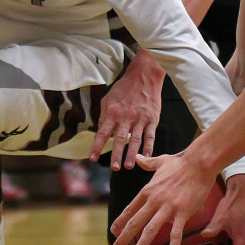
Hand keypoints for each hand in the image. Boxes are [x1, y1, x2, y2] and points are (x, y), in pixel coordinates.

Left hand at [90, 50, 164, 168]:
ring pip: (135, 140)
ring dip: (132, 154)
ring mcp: (140, 119)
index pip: (102, 133)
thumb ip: (103, 115)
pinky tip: (147, 155)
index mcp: (113, 113)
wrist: (144, 76)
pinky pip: (150, 135)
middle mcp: (125, 117)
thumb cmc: (124, 88)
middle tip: (114, 168)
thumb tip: (100, 130)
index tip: (92, 158)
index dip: (97, 146)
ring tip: (129, 166)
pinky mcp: (152, 118)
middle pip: (119, 139)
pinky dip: (148, 146)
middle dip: (116, 155)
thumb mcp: (108, 99)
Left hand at [110, 150, 214, 244]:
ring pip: (150, 230)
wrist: (199, 163)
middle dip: (123, 237)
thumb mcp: (160, 161)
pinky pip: (176, 233)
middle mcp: (154, 201)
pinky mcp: (182, 212)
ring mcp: (167, 207)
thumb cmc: (181, 162)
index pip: (130, 209)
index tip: (113, 231)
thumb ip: (147, 162)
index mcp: (148, 191)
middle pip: (135, 222)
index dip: (121, 221)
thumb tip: (137, 157)